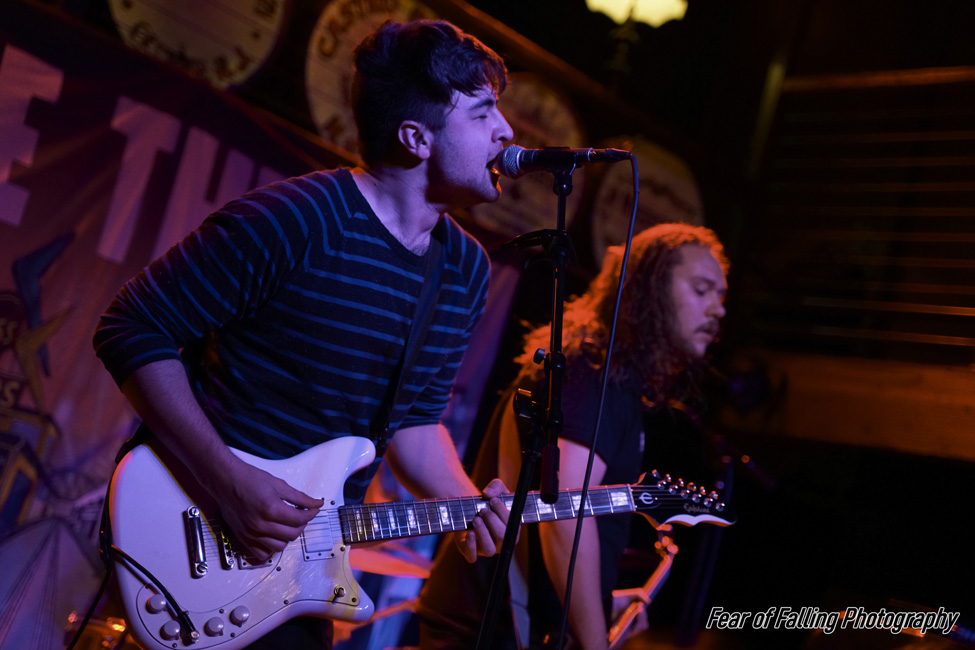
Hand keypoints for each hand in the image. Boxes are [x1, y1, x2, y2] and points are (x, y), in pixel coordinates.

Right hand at [207, 458, 323, 562]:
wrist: (226, 481)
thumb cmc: (249, 479)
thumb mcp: (279, 484)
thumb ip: (300, 497)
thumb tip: (315, 503)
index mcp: (271, 509)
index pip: (299, 519)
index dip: (311, 514)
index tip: (314, 509)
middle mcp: (260, 525)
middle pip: (291, 535)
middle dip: (301, 525)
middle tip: (301, 515)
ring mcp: (251, 534)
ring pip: (279, 547)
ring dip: (287, 537)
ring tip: (288, 526)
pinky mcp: (243, 538)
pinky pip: (261, 554)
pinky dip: (270, 549)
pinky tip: (273, 537)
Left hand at [455, 478, 512, 562]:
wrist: (470, 512)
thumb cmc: (487, 502)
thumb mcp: (495, 490)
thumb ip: (496, 487)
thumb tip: (488, 494)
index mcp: (511, 528)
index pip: (513, 525)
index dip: (503, 513)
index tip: (493, 501)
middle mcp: (501, 541)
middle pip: (503, 537)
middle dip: (493, 521)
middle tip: (483, 510)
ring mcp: (486, 548)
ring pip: (489, 550)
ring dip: (483, 533)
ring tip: (476, 519)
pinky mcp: (471, 552)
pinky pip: (472, 557)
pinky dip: (471, 546)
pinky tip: (469, 533)